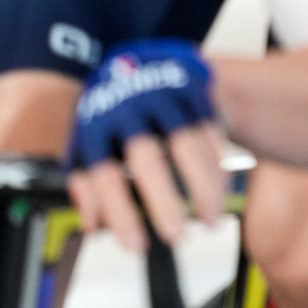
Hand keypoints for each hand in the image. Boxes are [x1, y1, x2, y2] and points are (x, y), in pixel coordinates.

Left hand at [64, 40, 224, 252]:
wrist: (145, 60)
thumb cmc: (115, 115)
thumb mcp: (89, 144)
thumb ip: (87, 185)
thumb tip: (94, 226)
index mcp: (96, 126)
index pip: (105, 176)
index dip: (120, 213)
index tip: (136, 246)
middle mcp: (128, 109)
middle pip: (148, 159)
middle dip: (165, 201)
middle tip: (178, 236)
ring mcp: (164, 97)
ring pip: (188, 146)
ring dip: (203, 188)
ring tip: (210, 221)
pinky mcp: (194, 91)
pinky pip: (211, 132)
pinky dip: (218, 166)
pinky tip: (220, 192)